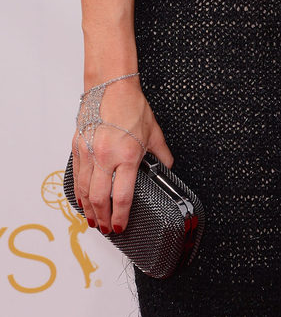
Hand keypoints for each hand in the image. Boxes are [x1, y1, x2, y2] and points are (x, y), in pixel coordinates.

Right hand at [71, 74, 172, 234]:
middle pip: (100, 199)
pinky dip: (79, 192)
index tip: (121, 226)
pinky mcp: (77, 148)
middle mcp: (106, 157)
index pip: (123, 197)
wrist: (112, 88)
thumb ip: (161, 154)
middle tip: (106, 228)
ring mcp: (89, 153)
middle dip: (103, 219)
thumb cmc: (132, 106)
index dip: (121, 216)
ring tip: (93, 220)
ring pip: (85, 191)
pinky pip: (76, 177)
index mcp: (127, 156)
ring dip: (88, 210)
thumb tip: (168, 166)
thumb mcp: (154, 132)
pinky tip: (82, 200)